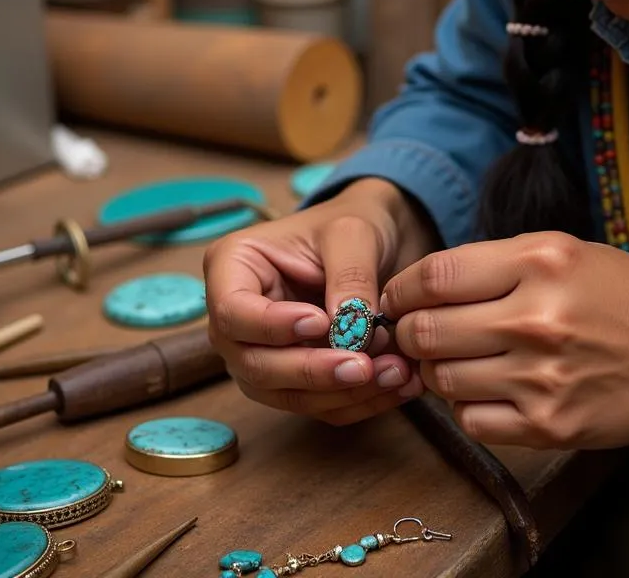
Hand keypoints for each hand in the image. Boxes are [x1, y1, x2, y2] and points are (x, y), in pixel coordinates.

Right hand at [203, 178, 437, 425]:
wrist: (376, 241)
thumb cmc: (351, 224)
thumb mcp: (352, 234)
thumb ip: (349, 276)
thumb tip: (349, 330)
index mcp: (232, 267)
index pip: (232, 311)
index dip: (271, 326)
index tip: (319, 322)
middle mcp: (237, 318)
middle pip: (255, 364)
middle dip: (312, 370)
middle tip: (363, 366)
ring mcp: (261, 353)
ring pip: (286, 394)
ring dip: (341, 392)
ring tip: (394, 373)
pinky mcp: (293, 379)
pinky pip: (318, 404)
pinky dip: (358, 401)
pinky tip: (396, 386)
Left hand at [380, 232, 628, 450]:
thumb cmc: (627, 296)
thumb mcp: (565, 252)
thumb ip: (495, 263)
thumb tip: (424, 287)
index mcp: (539, 261)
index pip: (434, 276)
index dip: (399, 289)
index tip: (395, 297)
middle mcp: (536, 317)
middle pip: (426, 331)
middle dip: (409, 333)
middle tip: (417, 332)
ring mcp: (541, 377)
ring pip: (442, 380)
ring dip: (437, 371)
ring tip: (456, 360)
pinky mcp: (549, 426)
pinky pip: (472, 421)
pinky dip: (467, 407)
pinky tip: (487, 390)